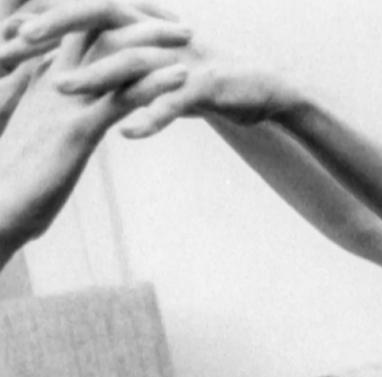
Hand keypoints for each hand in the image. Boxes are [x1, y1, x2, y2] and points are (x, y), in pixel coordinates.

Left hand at [0, 0, 302, 136]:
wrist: (268, 89)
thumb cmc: (210, 78)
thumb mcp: (162, 64)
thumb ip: (125, 60)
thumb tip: (83, 62)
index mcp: (147, 25)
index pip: (92, 7)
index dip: (52, 13)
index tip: (11, 29)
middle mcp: (163, 34)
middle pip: (105, 15)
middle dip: (60, 24)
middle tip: (19, 40)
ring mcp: (185, 59)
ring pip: (134, 60)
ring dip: (96, 73)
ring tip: (62, 88)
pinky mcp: (209, 86)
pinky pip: (176, 100)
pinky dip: (152, 117)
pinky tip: (129, 134)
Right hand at [0, 30, 185, 257]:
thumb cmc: (12, 180)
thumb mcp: (33, 132)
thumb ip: (40, 103)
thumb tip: (49, 86)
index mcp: (40, 81)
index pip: (76, 32)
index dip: (110, 17)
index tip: (146, 12)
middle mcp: (51, 83)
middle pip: (94, 31)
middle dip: (136, 17)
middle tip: (176, 15)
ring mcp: (63, 104)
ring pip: (112, 56)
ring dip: (154, 41)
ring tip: (188, 34)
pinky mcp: (75, 132)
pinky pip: (120, 99)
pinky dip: (155, 84)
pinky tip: (182, 77)